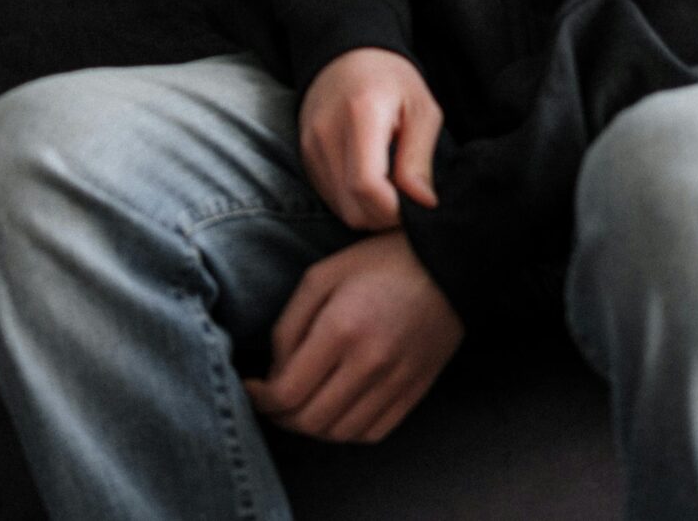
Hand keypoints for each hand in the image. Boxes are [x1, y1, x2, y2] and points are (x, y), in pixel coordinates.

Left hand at [244, 230, 461, 442]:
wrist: (446, 264)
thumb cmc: (376, 264)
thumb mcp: (320, 277)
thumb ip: (289, 325)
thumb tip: (274, 372)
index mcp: (341, 330)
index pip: (289, 392)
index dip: (261, 399)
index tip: (250, 388)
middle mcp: (370, 364)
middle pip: (311, 421)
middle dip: (281, 417)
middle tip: (270, 400)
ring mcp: (396, 382)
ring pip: (340, 434)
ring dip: (311, 428)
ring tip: (298, 406)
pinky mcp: (415, 392)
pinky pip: (373, 433)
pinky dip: (346, 432)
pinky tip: (334, 410)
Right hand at [299, 47, 441, 230]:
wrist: (346, 55)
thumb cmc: (392, 80)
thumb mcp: (422, 109)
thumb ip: (419, 158)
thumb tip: (423, 204)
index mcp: (361, 115)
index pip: (367, 186)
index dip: (395, 209)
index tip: (417, 204)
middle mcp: (326, 134)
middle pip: (353, 207)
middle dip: (385, 217)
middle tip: (409, 199)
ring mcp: (310, 147)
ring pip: (342, 209)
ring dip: (371, 212)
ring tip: (392, 189)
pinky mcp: (306, 157)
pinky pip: (332, 198)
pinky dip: (355, 201)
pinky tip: (372, 182)